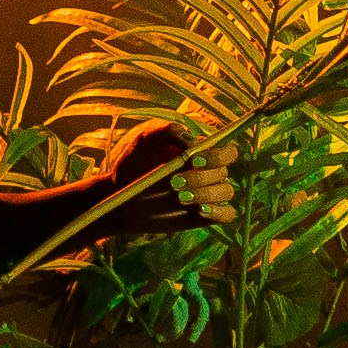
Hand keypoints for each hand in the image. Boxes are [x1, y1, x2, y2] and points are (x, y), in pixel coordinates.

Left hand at [93, 122, 239, 237]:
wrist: (120, 193)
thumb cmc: (134, 162)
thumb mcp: (146, 139)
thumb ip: (169, 132)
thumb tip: (194, 142)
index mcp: (201, 153)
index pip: (227, 151)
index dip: (217, 155)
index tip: (194, 159)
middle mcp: (208, 173)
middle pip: (223, 172)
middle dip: (200, 177)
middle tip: (173, 183)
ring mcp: (207, 194)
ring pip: (225, 192)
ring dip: (205, 194)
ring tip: (178, 197)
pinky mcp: (204, 216)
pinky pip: (227, 214)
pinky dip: (218, 212)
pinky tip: (199, 210)